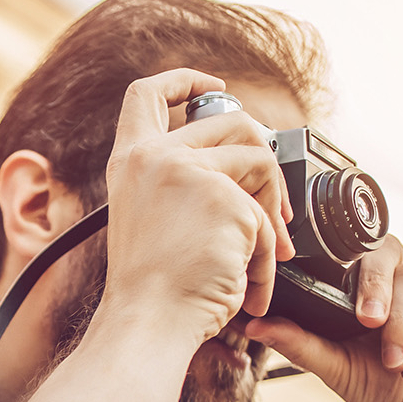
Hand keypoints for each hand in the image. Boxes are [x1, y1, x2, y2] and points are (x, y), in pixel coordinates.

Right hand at [101, 69, 295, 345]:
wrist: (149, 323)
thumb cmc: (153, 287)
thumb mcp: (153, 215)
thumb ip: (183, 180)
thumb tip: (247, 162)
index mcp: (130, 161)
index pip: (148, 93)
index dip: (184, 79)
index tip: (213, 85)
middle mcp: (156, 157)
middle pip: (231, 120)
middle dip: (264, 160)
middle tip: (272, 206)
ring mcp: (191, 173)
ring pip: (261, 162)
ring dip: (271, 212)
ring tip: (264, 256)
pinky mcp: (225, 198)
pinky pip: (268, 217)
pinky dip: (266, 256)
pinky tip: (249, 284)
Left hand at [247, 242, 402, 401]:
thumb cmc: (388, 398)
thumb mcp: (337, 369)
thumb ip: (298, 343)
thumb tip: (252, 324)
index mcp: (371, 289)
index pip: (354, 253)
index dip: (339, 263)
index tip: (322, 292)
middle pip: (387, 252)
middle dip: (373, 286)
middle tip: (366, 322)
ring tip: (396, 365)